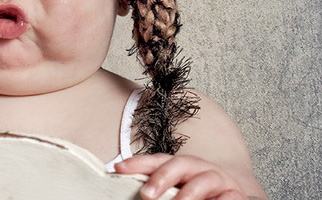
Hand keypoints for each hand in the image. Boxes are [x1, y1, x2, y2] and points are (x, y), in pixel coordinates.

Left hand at [115, 154, 245, 199]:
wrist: (232, 195)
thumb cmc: (195, 193)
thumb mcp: (174, 189)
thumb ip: (156, 190)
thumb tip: (131, 190)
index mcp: (180, 165)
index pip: (158, 160)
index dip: (138, 163)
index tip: (119, 168)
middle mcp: (198, 168)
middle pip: (179, 164)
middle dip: (162, 177)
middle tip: (146, 195)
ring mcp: (218, 180)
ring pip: (204, 181)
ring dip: (189, 193)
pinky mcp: (235, 195)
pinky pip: (229, 198)